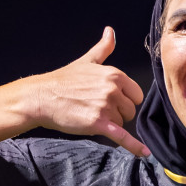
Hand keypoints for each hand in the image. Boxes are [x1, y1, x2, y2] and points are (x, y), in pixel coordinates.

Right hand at [24, 27, 148, 156]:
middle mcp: (113, 89)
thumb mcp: (86, 61)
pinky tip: (145, 154)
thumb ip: (103, 48)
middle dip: (118, 112)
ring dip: (111, 123)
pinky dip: (134, 146)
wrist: (41, 97)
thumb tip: (110, 31)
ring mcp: (106, 107)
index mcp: (114, 74)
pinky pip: (122, 137)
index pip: (136, 94)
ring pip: (123, 122)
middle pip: (131, 110)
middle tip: (96, 108)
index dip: (125, 99)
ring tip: (91, 115)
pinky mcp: (98, 124)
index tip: (110, 99)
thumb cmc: (63, 80)